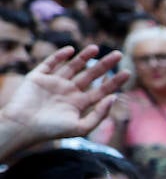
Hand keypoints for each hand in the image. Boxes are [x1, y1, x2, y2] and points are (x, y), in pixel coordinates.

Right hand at [1, 46, 129, 143]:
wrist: (23, 126)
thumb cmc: (52, 130)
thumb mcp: (81, 127)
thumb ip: (100, 114)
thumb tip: (113, 97)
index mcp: (79, 104)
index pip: (101, 90)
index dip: (114, 82)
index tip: (128, 72)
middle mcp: (68, 92)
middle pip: (90, 75)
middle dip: (105, 65)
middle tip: (119, 54)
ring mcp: (54, 83)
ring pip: (72, 66)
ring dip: (84, 57)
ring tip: (97, 48)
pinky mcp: (38, 77)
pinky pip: (50, 63)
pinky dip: (59, 56)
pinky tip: (71, 50)